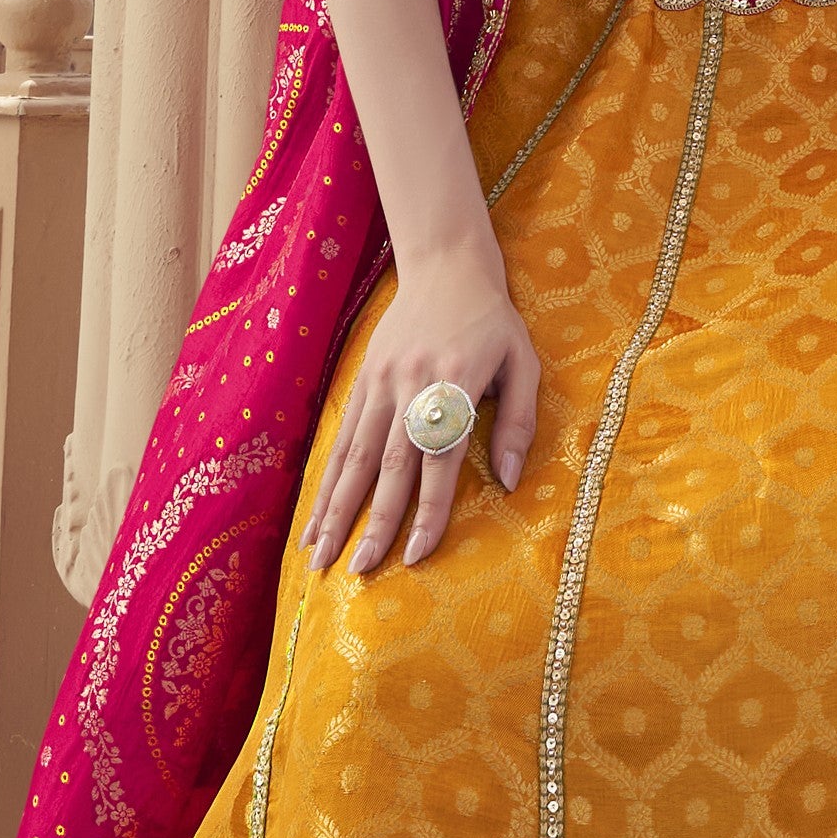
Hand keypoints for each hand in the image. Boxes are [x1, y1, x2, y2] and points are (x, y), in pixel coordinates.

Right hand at [305, 254, 542, 571]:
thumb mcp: (523, 363)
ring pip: (354, 456)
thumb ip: (516, 422)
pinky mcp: (360, 382)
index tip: (416, 555)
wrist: (445, 266)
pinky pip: (341, 438)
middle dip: (372, 522)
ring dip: (335, 509)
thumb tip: (508, 482)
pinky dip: (325, 480)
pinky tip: (313, 516)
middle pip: (389, 466)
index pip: (440, 462)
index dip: (429, 511)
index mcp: (455, 386)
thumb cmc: (492, 322)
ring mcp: (380, 385)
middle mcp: (411, 388)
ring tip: (318, 556)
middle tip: (356, 571)